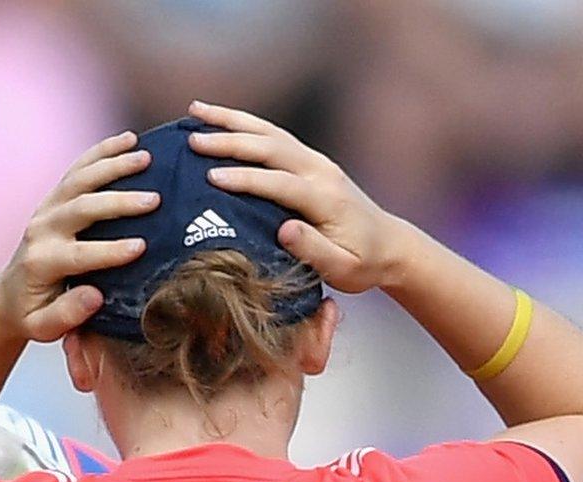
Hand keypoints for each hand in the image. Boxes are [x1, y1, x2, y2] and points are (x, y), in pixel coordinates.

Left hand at [0, 131, 157, 342]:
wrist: (9, 295)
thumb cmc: (33, 314)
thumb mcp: (43, 327)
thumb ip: (66, 315)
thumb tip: (94, 296)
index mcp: (41, 262)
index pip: (79, 254)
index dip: (109, 251)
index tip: (141, 247)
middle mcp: (42, 230)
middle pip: (81, 209)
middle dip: (118, 203)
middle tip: (155, 200)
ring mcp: (47, 209)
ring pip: (80, 180)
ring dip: (113, 165)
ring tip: (146, 158)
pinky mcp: (54, 197)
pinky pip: (78, 169)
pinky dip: (102, 151)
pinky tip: (129, 139)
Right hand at [188, 100, 411, 293]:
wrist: (391, 246)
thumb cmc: (362, 264)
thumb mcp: (343, 269)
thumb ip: (314, 251)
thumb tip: (285, 229)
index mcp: (327, 200)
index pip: (281, 184)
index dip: (246, 179)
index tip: (211, 178)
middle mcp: (322, 172)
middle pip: (272, 148)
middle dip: (231, 141)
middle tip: (192, 140)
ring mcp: (316, 162)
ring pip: (270, 133)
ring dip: (232, 120)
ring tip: (195, 110)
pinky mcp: (309, 160)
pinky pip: (273, 136)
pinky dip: (244, 124)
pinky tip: (218, 120)